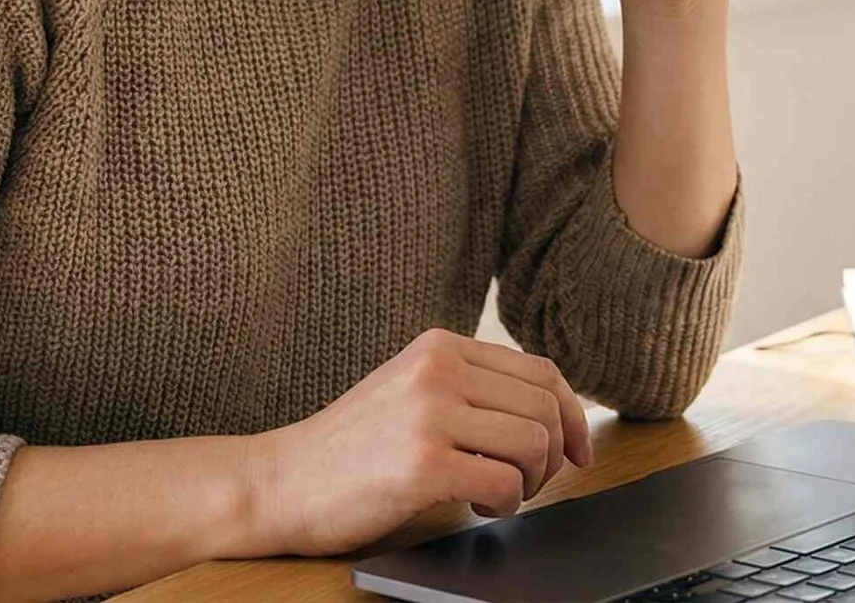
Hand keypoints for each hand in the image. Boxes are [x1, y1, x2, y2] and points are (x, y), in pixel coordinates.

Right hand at [245, 328, 593, 557]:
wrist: (279, 482)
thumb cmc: (349, 450)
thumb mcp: (411, 392)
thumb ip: (468, 388)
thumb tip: (552, 413)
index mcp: (440, 346)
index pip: (540, 371)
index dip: (571, 416)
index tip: (576, 452)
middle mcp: (438, 369)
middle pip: (545, 406)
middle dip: (554, 455)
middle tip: (528, 484)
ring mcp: (429, 413)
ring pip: (534, 443)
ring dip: (528, 482)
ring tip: (492, 495)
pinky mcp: (423, 462)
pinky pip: (505, 482)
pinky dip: (504, 503)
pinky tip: (474, 507)